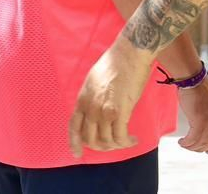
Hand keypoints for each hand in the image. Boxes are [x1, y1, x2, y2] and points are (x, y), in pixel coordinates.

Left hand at [69, 38, 151, 156]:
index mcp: (82, 99)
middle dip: (101, 146)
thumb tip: (96, 112)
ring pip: (106, 140)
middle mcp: (90, 108)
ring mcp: (104, 111)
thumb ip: (92, 98)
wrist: (130, 53)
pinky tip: (133, 140)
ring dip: (116, 146)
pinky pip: (120, 137)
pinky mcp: (120, 112)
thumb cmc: (115, 63)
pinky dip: (126, 142)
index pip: (74, 127)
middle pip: (90, 138)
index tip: (78, 153)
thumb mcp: (93, 81)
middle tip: (112, 145)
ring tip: (127, 141)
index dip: (75, 142)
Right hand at [177, 77, 207, 152]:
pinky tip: (181, 141)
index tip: (206, 150)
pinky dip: (187, 143)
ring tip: (184, 144)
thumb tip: (201, 127)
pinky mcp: (200, 120)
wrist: (191, 78)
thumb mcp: (207, 103)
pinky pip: (193, 139)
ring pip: (201, 142)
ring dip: (191, 146)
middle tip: (190, 147)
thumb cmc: (196, 87)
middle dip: (199, 147)